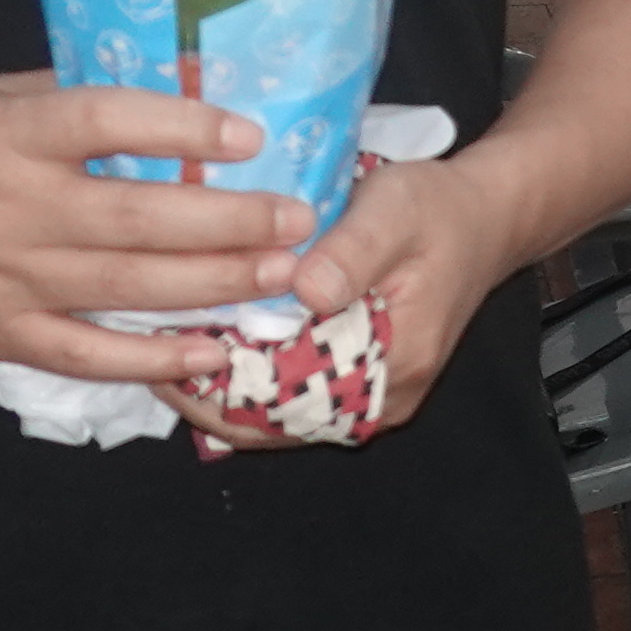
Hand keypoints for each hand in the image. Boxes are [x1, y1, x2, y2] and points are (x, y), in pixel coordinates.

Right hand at [0, 73, 308, 382]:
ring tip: (280, 274)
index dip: (180, 128)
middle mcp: (8, 208)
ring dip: (213, 286)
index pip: (103, 122)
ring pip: (126, 291)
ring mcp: (2, 280)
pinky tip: (211, 351)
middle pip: (135, 221)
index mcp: (2, 135)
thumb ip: (62, 99)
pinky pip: (87, 355)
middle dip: (228, 223)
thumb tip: (167, 87)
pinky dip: (152, 360)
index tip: (247, 134)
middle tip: (297, 216)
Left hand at [162, 145, 535, 449]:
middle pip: (275, 421)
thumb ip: (352, 252)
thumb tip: (302, 290)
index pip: (290, 401)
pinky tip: (207, 348)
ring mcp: (368, 397)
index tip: (165, 349)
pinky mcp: (358, 382)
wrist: (485, 217)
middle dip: (208, 393)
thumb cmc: (439, 210)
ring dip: (222, 388)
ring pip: (276, 416)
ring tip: (163, 354)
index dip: (221, 383)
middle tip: (146, 353)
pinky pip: (290, 397)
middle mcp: (379, 399)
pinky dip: (246, 378)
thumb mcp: (397, 210)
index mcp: (394, 365)